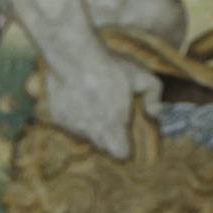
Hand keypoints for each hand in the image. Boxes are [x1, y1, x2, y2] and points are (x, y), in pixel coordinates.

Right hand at [42, 46, 163, 160]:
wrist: (74, 58)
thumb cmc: (110, 68)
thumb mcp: (142, 76)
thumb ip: (154, 95)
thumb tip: (156, 113)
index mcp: (114, 127)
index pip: (120, 155)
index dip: (125, 147)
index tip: (127, 137)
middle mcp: (92, 133)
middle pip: (103, 146)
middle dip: (110, 137)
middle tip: (114, 118)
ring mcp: (73, 126)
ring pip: (85, 135)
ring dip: (92, 126)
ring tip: (97, 105)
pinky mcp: (57, 118)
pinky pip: (70, 123)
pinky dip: (75, 116)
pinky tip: (80, 99)